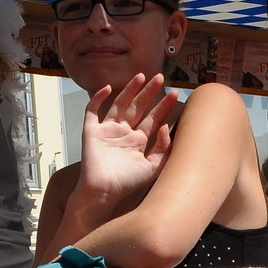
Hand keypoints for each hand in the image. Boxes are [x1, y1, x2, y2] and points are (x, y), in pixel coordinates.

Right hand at [76, 74, 178, 208]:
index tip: (175, 94)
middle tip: (160, 78)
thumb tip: (165, 126)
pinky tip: (107, 88)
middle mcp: (124, 133)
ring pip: (119, 104)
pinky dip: (97, 98)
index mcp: (138, 141)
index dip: (164, 106)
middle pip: (138, 107)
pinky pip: (93, 110)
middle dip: (149, 92)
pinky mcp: (92, 131)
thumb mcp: (153, 167)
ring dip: (129, 90)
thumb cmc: (127, 183)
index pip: (153, 119)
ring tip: (141, 76)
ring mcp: (107, 130)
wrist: (104, 191)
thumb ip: (163, 148)